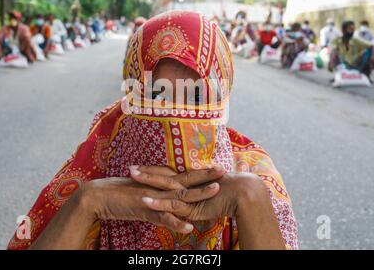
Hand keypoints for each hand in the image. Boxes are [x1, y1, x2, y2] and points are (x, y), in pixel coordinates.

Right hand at [79, 166, 225, 233]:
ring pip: (179, 196)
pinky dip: (175, 223)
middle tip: (224, 171)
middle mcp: (158, 187)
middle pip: (186, 180)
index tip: (217, 167)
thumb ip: (158, 197)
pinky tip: (188, 227)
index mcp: (158, 182)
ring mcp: (152, 197)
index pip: (183, 175)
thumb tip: (170, 203)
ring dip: (197, 194)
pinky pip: (162, 217)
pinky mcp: (143, 209)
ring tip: (215, 192)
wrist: (98, 195)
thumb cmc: (119, 194)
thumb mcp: (143, 194)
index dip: (200, 172)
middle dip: (206, 176)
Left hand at [132, 167, 268, 220]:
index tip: (143, 167)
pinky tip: (144, 201)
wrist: (244, 193)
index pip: (170, 174)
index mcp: (192, 182)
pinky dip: (158, 203)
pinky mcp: (191, 205)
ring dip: (147, 180)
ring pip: (164, 185)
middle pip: (163, 175)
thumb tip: (204, 190)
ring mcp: (188, 194)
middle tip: (130, 168)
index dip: (156, 170)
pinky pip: (171, 204)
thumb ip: (203, 193)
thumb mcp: (212, 194)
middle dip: (147, 172)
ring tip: (131, 175)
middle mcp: (188, 184)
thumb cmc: (232, 192)